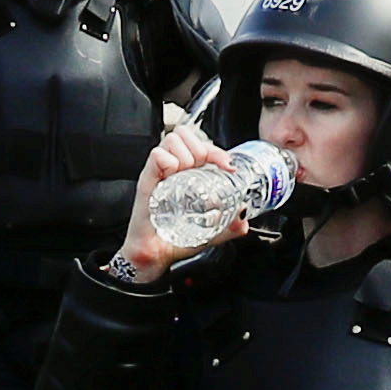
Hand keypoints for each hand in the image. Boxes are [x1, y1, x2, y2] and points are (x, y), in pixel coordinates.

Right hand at [115, 128, 234, 282]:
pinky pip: (156, 155)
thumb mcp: (210, 231)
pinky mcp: (146, 180)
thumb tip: (244, 218)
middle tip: (202, 169)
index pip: (202, 144)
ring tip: (187, 173)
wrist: (154, 255)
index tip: (227, 165)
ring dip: (186, 153)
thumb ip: (230, 227)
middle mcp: (172, 169)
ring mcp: (158, 172)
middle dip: (201, 148)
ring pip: (172, 139)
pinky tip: (173, 176)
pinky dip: (168, 161)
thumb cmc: (175, 239)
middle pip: (186, 134)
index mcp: (187, 174)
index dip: (217, 150)